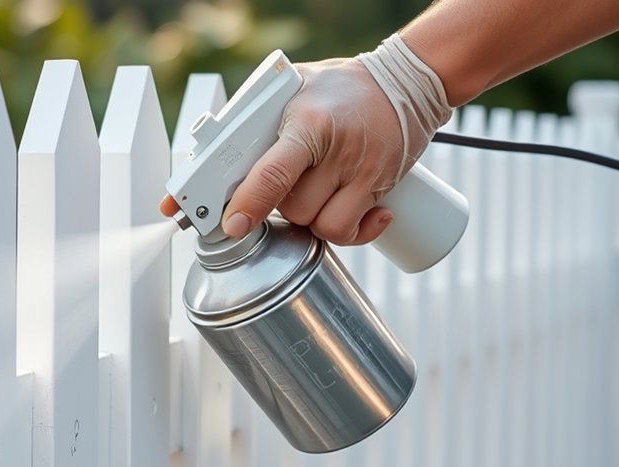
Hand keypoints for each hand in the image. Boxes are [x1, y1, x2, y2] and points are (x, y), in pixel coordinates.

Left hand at [160, 35, 451, 244]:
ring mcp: (362, 172)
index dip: (248, 204)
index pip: (273, 174)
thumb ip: (255, 115)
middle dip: (279, 207)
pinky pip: (353, 230)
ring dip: (309, 220)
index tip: (230, 225)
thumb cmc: (339, 87)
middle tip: (283, 186)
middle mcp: (336, 151)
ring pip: (322, 226)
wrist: (406, 82)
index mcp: (308, 124)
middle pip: (294, 208)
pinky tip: (346, 214)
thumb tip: (212, 151)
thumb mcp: (293, 87)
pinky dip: (346, 233)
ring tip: (312, 194)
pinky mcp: (380, 187)